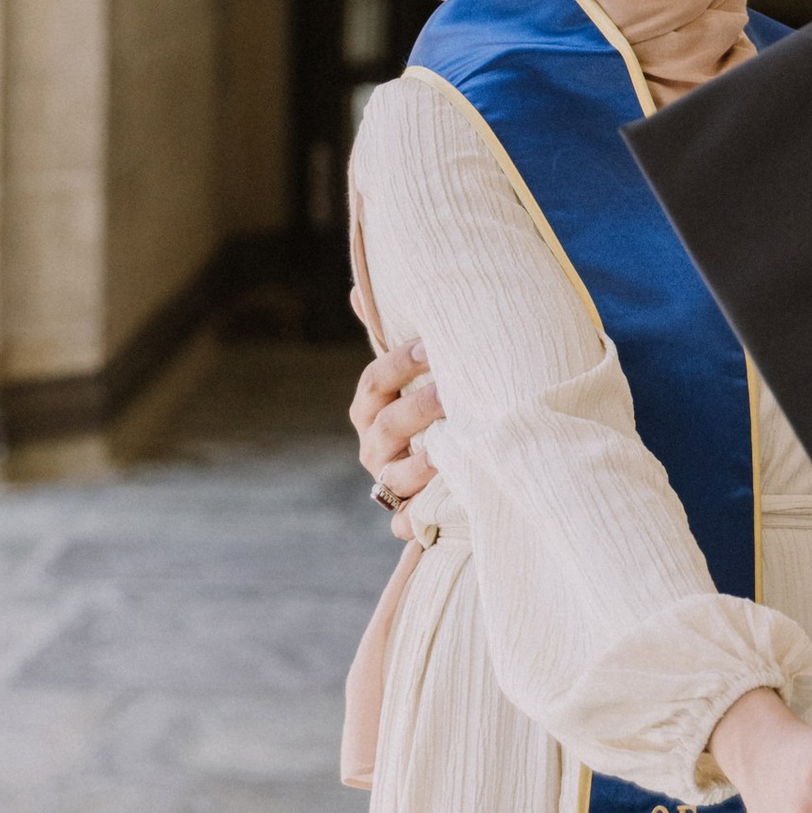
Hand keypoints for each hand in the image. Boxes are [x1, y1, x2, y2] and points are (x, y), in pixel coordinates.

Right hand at [350, 317, 443, 529]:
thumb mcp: (409, 377)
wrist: (440, 476)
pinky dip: (425, 516)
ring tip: (453, 449)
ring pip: (396, 478)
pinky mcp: (407, 519)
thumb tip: (359, 289)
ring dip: (424, 464)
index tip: (430, 346)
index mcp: (370, 410)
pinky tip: (451, 502)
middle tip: (452, 393)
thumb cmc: (426, 412)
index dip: (399, 364)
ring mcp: (388, 485)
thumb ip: (388, 337)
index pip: (375, 382)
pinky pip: (408, 523)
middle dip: (419, 409)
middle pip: (388, 426)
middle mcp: (374, 448)